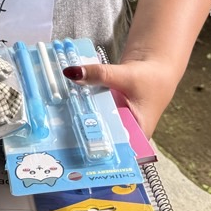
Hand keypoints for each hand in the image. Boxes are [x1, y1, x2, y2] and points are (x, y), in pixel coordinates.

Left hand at [63, 57, 178, 137]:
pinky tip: (62, 101)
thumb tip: (72, 73)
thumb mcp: (126, 76)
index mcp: (137, 133)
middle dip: (80, 130)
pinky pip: (93, 107)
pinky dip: (82, 102)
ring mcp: (115, 118)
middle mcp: (126, 130)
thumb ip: (100, 74)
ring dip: (77, 115)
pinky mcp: (108, 106)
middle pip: (101, 134)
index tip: (71, 146)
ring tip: (54, 117)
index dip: (93, 147)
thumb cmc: (152, 77)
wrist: (156, 62)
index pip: (114, 147)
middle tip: (55, 130)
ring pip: (94, 120)